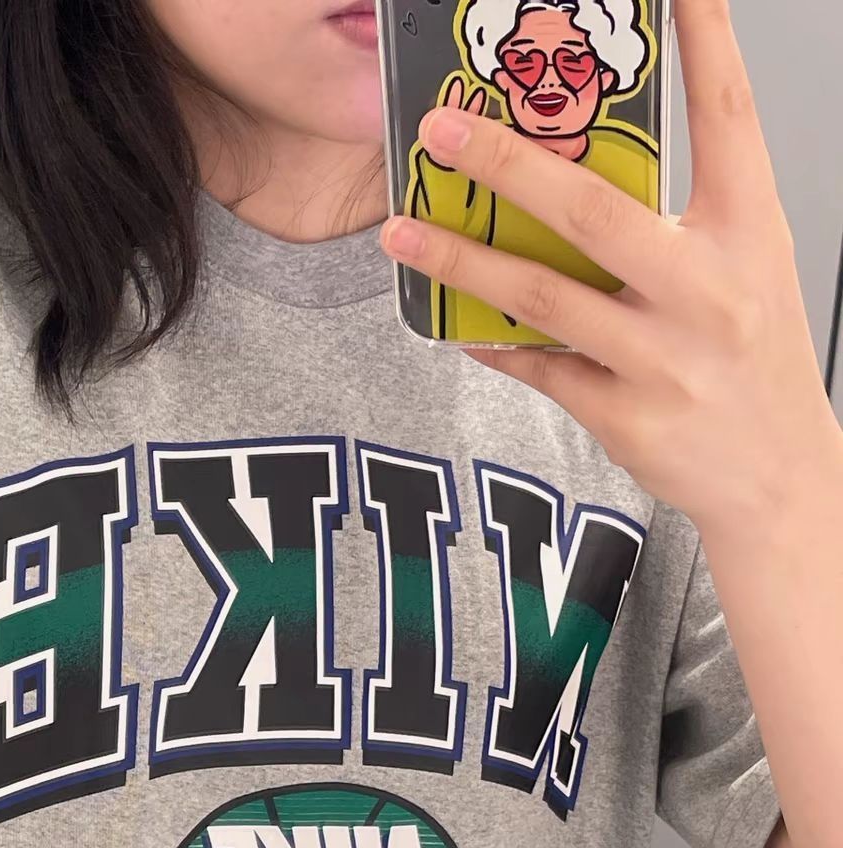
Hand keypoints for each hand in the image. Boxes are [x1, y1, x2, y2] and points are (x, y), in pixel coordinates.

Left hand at [380, 0, 842, 533]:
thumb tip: (583, 171)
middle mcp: (708, 290)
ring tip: (402, 231)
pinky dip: (493, 342)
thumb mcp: (749, 268)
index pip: (727, 118)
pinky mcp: (627, 417)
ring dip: (463, 261)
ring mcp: (665, 358)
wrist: (777, 474)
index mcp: (750, 233)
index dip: (704, 41)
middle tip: (442, 129)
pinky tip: (456, 325)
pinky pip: (541, 367)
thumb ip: (685, 217)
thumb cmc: (754, 358)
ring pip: (543, 297)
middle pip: (593, 210)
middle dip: (507, 164)